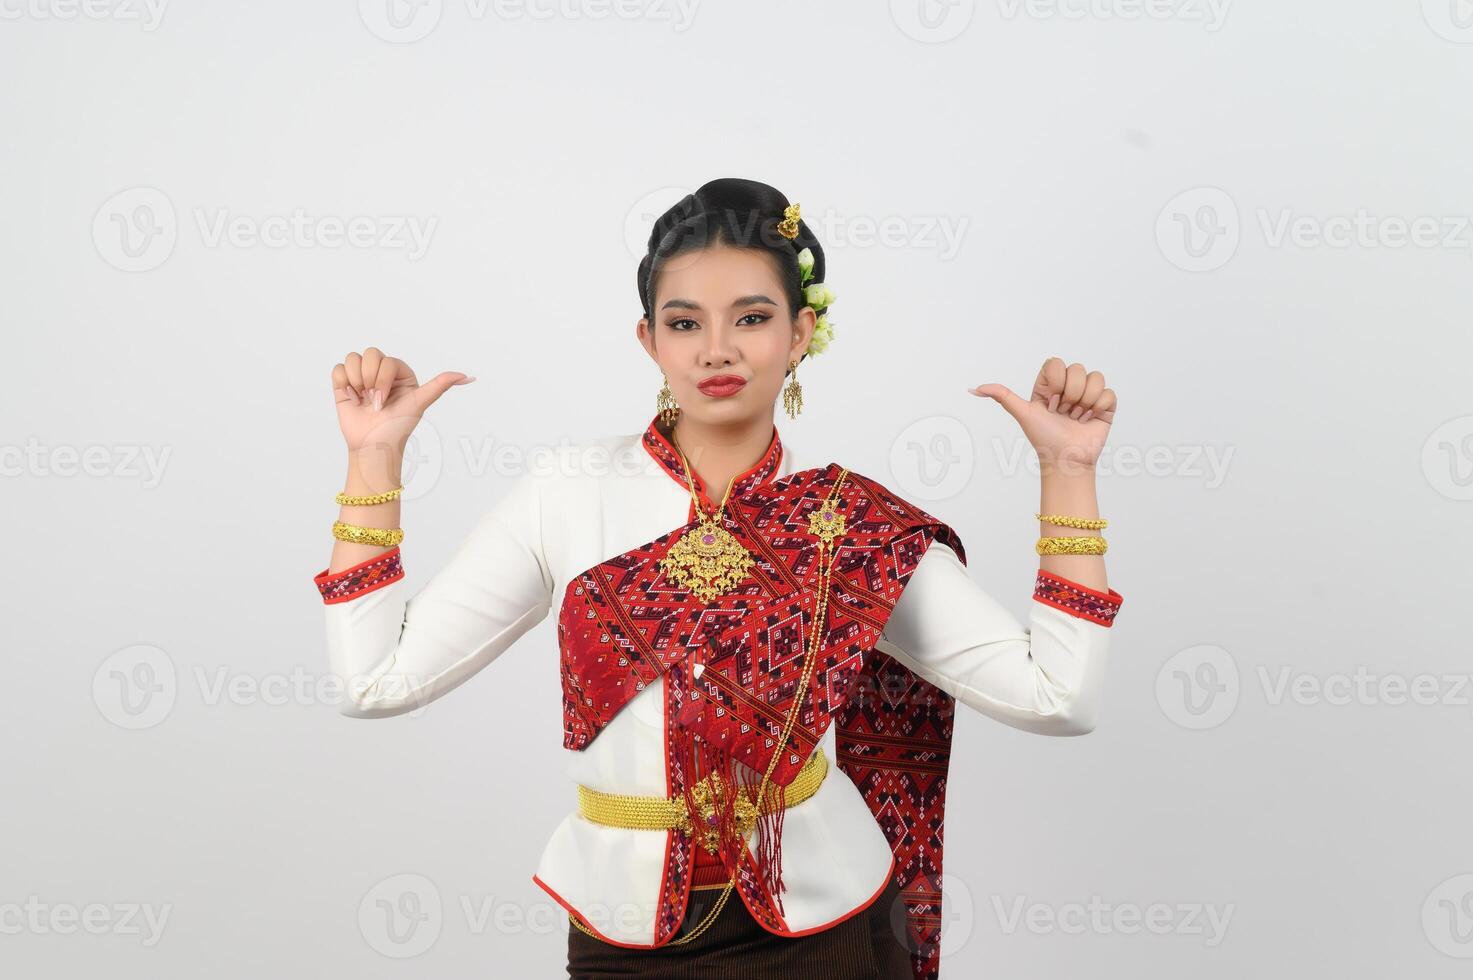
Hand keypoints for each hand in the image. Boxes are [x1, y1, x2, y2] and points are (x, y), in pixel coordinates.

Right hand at [330, 347, 475, 455]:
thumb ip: (440, 386)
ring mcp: (363, 377)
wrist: (373, 446)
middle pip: (370, 354)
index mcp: (400, 373)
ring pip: (353, 358)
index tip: (383, 401)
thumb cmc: (397, 427)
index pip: (386, 359)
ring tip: (362, 399)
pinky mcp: (345, 384)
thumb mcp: (419, 404)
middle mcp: (382, 372)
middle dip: (369, 380)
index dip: (382, 379)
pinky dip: (342, 383)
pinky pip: (339, 368)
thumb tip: (468, 376)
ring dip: (355, 381)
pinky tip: (352, 398)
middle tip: (373, 402)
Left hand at [969, 357, 1116, 475]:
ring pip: (1095, 378)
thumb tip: (973, 389)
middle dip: (1070, 395)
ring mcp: (1088, 394)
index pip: (1057, 364)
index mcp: (1050, 384)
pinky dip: (1098, 408)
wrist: (1067, 460)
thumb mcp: (1023, 414)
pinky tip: (1089, 420)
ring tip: (1077, 417)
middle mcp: (1069, 386)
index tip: (1049, 403)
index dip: (1056, 383)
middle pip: (1077, 369)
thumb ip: (1002, 397)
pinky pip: (1108, 393)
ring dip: (1085, 402)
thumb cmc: (1044, 439)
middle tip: (1064, 413)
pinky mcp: (1105, 405)